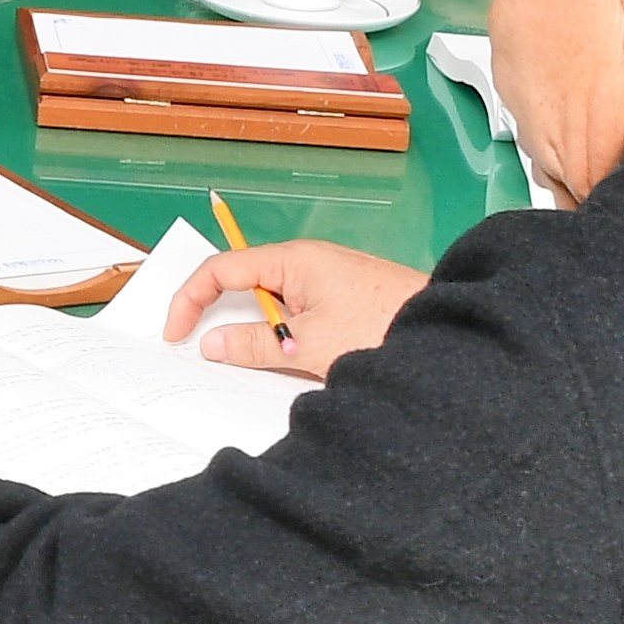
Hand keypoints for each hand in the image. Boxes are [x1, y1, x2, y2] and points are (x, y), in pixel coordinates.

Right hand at [162, 235, 421, 373]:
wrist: (447, 337)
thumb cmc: (382, 328)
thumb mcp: (309, 345)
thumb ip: (256, 345)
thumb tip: (213, 344)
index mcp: (294, 260)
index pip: (222, 269)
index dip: (190, 300)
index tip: (176, 335)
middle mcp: (309, 263)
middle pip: (246, 283)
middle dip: (220, 316)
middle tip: (203, 350)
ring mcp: (329, 282)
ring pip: (274, 304)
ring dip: (258, 332)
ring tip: (252, 363)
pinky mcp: (346, 302)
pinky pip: (298, 315)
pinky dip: (283, 336)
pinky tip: (288, 362)